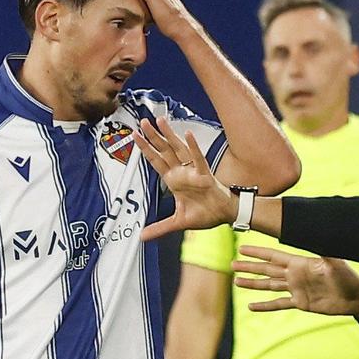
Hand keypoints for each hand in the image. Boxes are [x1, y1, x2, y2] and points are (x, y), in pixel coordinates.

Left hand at [135, 117, 235, 239]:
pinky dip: (193, 147)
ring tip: (160, 121)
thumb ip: (159, 228)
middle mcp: (181, 173)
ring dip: (169, 136)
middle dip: (153, 137)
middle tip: (142, 122)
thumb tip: (142, 237)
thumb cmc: (205, 213)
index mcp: (174, 181)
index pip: (155, 161)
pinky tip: (188, 135)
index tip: (135, 136)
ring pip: (178, 150)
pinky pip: (198, 159)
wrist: (223, 215)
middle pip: (164, 151)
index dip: (145, 149)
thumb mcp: (177, 222)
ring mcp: (192, 172)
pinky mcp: (205, 175)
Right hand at [232, 244, 358, 316]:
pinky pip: (279, 304)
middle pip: (267, 270)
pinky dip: (265, 306)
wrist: (355, 297)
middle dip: (250, 267)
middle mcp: (295, 275)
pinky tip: (252, 306)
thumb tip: (321, 236)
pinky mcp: (300, 303)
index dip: (258, 252)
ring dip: (253, 284)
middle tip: (232, 264)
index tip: (243, 248)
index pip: (274, 256)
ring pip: (269, 286)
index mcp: (300, 263)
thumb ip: (325, 251)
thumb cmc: (348, 277)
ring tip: (237, 282)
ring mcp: (296, 289)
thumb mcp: (337, 262)